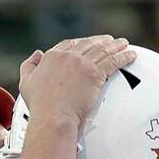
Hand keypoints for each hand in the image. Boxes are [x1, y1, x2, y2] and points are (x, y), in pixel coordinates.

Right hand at [19, 35, 135, 127]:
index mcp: (52, 56)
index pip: (69, 44)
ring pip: (103, 50)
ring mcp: (83, 63)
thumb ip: (29, 65)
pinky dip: (123, 57)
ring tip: (124, 44)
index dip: (80, 42)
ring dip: (116, 46)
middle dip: (101, 40)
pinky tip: (131, 55)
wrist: (53, 117)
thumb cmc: (40, 106)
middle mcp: (68, 56)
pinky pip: (113, 61)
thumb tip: (36, 54)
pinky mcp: (96, 73)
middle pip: (88, 43)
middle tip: (110, 40)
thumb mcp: (26, 82)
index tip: (87, 42)